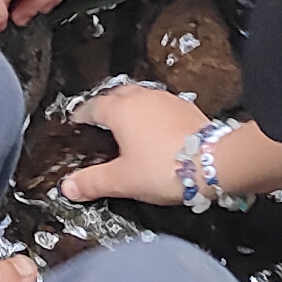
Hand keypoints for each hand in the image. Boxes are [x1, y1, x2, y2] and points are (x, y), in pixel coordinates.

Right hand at [60, 85, 205, 206]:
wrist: (215, 162)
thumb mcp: (123, 180)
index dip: (82, 115)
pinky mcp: (188, 107)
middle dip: (106, 105)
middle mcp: (142, 97)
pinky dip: (153, 114)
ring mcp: (167, 99)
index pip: (93, 106)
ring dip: (131, 107)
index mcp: (121, 110)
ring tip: (127, 125)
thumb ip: (93, 182)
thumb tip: (66, 187)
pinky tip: (156, 130)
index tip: (76, 124)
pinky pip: (161, 105)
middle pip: (118, 94)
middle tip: (100, 123)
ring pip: (142, 96)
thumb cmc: (161, 168)